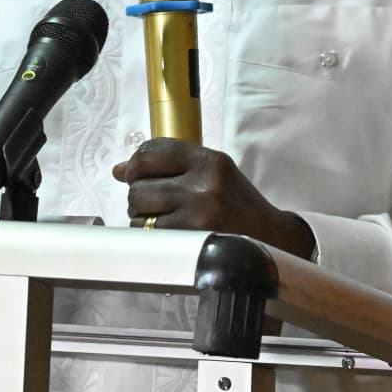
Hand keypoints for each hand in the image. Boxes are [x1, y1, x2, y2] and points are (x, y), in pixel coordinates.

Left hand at [114, 138, 314, 259]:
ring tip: (162, 219)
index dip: (135, 162)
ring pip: (139, 210)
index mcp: (211, 161)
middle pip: (140, 183)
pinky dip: (149, 234)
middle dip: (138, 194)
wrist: (271, 240)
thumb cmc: (238, 206)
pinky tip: (166, 233)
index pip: (154, 151)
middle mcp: (204, 184)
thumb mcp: (215, 174)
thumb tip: (119, 170)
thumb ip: (171, 166)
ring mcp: (198, 214)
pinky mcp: (192, 239)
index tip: (133, 173)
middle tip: (153, 202)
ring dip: (141, 216)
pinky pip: (149, 233)